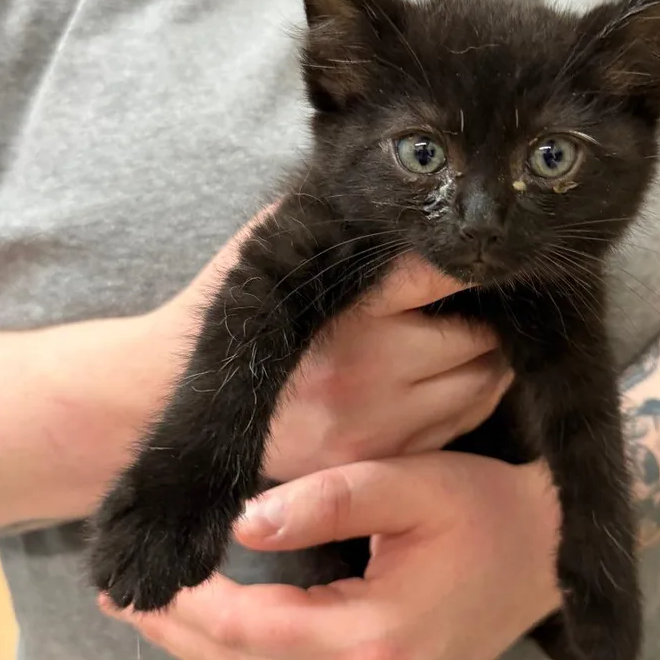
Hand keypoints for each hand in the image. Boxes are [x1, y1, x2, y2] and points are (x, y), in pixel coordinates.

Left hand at [104, 453, 560, 659]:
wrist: (546, 550)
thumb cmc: (484, 508)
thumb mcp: (410, 486)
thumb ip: (326, 500)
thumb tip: (243, 523)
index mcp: (376, 638)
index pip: (250, 630)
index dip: (188, 604)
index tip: (141, 575)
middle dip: (181, 633)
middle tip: (128, 596)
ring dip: (208, 653)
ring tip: (163, 614)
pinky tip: (226, 637)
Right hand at [157, 206, 513, 480]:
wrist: (174, 389)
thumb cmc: (235, 301)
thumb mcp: (277, 246)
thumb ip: (339, 224)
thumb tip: (408, 198)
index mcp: (347, 312)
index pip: (438, 275)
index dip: (462, 262)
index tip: (469, 256)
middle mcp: (367, 374)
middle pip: (477, 338)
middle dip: (481, 314)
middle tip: (468, 301)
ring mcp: (374, 426)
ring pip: (481, 386)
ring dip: (485, 358)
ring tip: (459, 337)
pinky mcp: (375, 461)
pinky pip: (458, 426)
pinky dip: (466, 396)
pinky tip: (442, 377)